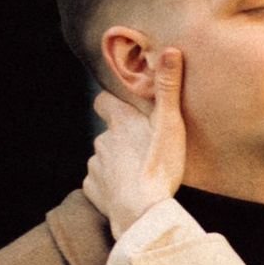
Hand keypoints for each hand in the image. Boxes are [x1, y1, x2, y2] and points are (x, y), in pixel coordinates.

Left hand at [84, 48, 186, 237]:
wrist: (142, 213)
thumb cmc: (159, 168)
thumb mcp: (170, 125)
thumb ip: (169, 89)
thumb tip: (171, 50)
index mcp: (119, 123)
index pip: (103, 102)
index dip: (113, 104)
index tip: (127, 111)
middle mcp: (101, 141)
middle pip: (108, 133)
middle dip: (121, 139)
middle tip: (145, 150)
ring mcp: (94, 166)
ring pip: (103, 159)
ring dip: (117, 164)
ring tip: (140, 175)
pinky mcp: (92, 190)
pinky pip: (99, 184)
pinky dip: (110, 186)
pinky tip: (128, 193)